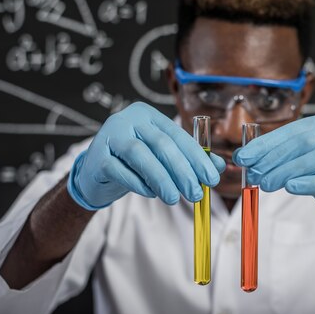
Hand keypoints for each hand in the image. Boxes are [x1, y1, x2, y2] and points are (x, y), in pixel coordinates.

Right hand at [68, 102, 224, 209]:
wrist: (95, 173)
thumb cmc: (133, 163)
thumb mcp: (162, 159)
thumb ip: (189, 159)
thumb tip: (219, 167)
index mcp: (149, 115)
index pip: (178, 135)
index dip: (197, 158)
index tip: (211, 179)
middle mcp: (128, 119)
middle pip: (161, 144)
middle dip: (182, 171)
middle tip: (196, 193)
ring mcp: (110, 136)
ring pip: (140, 155)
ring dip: (161, 179)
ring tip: (174, 198)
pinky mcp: (97, 157)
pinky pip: (120, 170)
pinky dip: (138, 183)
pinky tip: (151, 193)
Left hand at [233, 111, 314, 240]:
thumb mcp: (307, 160)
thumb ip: (283, 154)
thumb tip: (244, 157)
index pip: (295, 129)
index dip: (266, 143)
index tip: (243, 157)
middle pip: (304, 142)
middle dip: (274, 158)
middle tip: (253, 174)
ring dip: (287, 171)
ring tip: (266, 184)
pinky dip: (309, 183)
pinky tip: (291, 187)